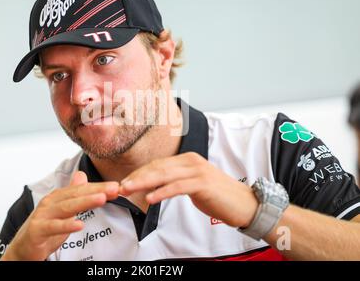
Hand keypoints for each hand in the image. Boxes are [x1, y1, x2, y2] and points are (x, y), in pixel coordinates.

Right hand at [1, 171, 118, 260]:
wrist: (22, 249)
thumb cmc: (43, 229)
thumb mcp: (61, 210)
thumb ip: (73, 194)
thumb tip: (82, 175)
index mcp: (58, 197)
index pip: (82, 189)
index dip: (99, 187)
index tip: (117, 186)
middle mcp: (50, 203)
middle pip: (76, 195)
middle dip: (96, 191)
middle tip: (114, 189)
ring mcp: (43, 216)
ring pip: (66, 207)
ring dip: (85, 202)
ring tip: (101, 199)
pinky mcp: (37, 230)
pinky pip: (53, 227)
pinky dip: (66, 226)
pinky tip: (79, 224)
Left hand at [119, 152, 258, 227]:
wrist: (245, 204)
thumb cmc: (217, 196)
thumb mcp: (192, 185)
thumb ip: (174, 182)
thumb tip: (153, 186)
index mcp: (187, 160)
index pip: (157, 165)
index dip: (139, 173)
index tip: (124, 183)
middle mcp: (191, 161)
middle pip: (157, 167)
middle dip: (136, 177)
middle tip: (120, 187)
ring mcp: (198, 171)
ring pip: (164, 175)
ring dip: (143, 183)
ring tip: (128, 190)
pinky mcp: (203, 183)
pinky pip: (178, 187)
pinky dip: (162, 192)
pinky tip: (150, 199)